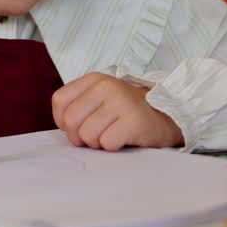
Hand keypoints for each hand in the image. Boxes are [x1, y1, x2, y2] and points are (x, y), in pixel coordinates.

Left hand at [51, 73, 183, 150]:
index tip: (81, 124)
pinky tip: (125, 139)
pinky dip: (113, 147)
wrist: (167, 117)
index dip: (64, 121)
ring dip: (98, 143)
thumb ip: (79, 106)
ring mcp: (121, 102)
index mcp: (95, 79)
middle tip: (97, 135)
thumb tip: (62, 126)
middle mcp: (107, 86)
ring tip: (113, 134)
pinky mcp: (134, 121)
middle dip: (79, 137)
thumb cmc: (127, 113)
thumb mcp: (101, 99)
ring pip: (87, 135)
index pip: (60, 101)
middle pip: (70, 121)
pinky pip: (107, 143)